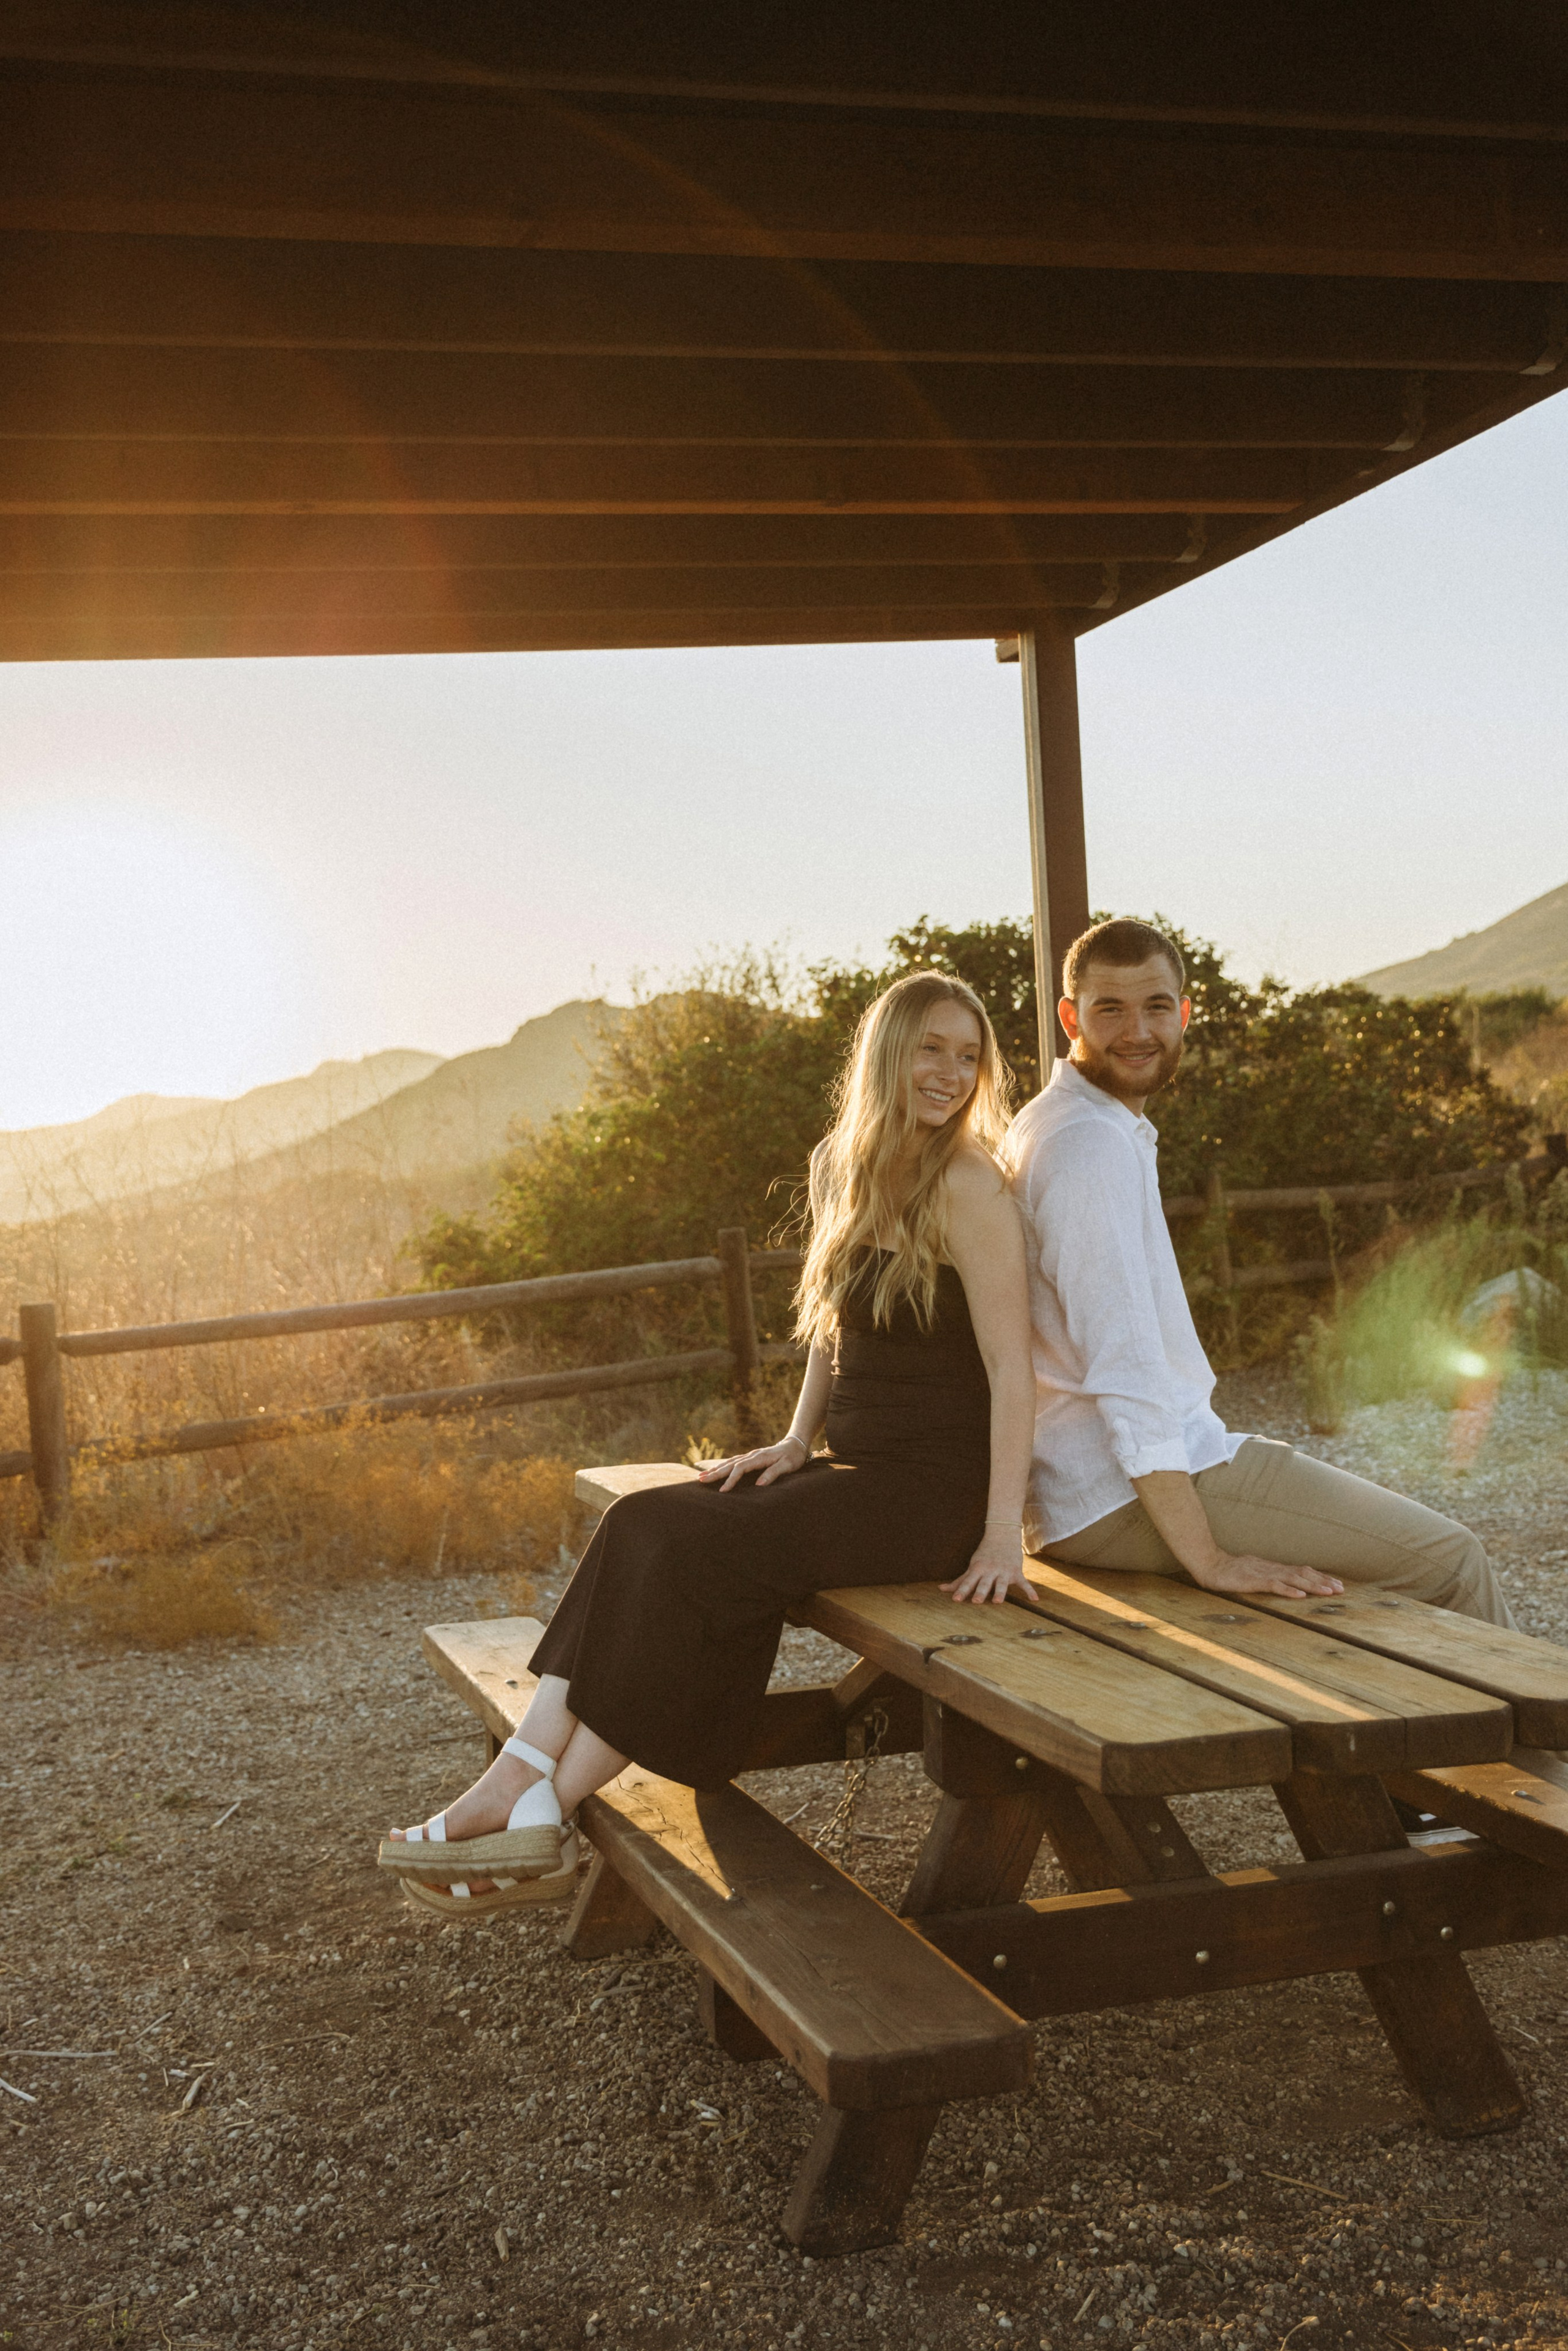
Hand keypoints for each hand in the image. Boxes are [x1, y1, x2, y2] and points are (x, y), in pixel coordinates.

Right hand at [696, 1435, 809, 1493]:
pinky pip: (733, 1462)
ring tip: (701, 1476)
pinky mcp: (750, 1458)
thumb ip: (773, 1473)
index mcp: (759, 1457)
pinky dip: (722, 1466)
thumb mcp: (787, 1465)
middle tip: (700, 1480)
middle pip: (730, 1464)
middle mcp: (752, 1455)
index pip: (740, 1468)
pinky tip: (715, 1470)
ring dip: (715, 1469)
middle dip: (715, 1473)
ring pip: (729, 1462)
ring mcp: (750, 1455)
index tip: (723, 1490)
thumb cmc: (793, 1457)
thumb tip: (759, 1485)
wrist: (795, 1444)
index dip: (731, 1479)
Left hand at [941, 1527, 1030, 1605]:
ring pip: (1002, 1584)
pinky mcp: (1016, 1572)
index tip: (955, 1600)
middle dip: (980, 1592)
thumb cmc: (984, 1554)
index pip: (968, 1582)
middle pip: (984, 1583)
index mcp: (977, 1569)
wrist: (1003, 1534)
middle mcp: (990, 1571)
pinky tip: (1034, 1599)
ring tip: (998, 1602)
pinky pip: (1024, 1583)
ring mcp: (1004, 1572)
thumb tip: (941, 1589)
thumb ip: (959, 1580)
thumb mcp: (972, 1566)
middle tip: (976, 1601)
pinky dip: (1030, 1590)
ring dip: (1000, 1592)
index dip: (961, 1591)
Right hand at [1187, 1550, 1342, 1599]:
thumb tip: (1284, 1584)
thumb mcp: (1253, 1574)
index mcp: (1273, 1567)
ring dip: (1313, 1586)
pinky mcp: (1253, 1581)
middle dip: (1323, 1581)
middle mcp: (1272, 1568)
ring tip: (1329, 1592)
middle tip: (1341, 1589)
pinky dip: (1289, 1590)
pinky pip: (1274, 1585)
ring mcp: (1263, 1573)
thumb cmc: (1229, 1571)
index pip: (1301, 1571)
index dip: (1319, 1577)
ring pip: (1294, 1579)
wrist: (1209, 1563)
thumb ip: (1268, 1578)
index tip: (1336, 1583)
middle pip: (1303, 1573)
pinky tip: (1301, 1595)